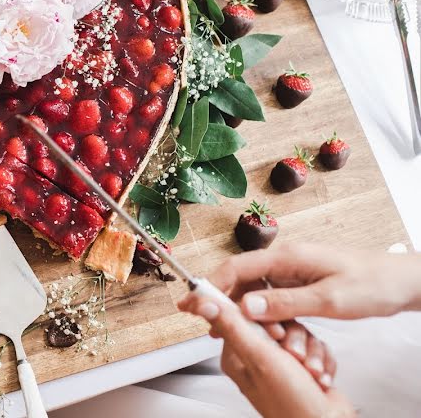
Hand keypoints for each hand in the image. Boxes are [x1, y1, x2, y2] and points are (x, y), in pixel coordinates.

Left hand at [179, 294, 354, 417]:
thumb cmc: (292, 402)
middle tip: (295, 356)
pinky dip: (320, 360)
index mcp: (237, 354)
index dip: (264, 318)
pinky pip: (313, 346)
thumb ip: (233, 327)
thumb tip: (204, 304)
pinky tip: (319, 377)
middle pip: (275, 321)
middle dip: (294, 338)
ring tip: (309, 372)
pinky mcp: (301, 366)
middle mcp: (256, 357)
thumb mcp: (259, 357)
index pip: (242, 315)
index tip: (276, 332)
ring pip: (298, 333)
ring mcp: (280, 362)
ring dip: (310, 352)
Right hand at [208, 242, 420, 321]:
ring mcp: (291, 273)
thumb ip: (285, 304)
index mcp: (287, 257)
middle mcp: (284, 261)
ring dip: (242, 311)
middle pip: (239, 279)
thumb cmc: (372, 284)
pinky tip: (258, 330)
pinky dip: (261, 315)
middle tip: (202, 323)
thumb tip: (245, 307)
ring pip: (253, 291)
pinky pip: (270, 299)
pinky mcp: (299, 284)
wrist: (402, 281)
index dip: (210, 285)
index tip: (191, 302)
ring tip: (228, 332)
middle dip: (219, 300)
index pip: (237, 268)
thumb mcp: (329, 299)